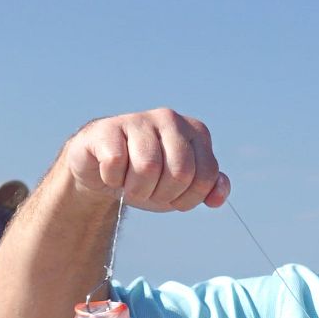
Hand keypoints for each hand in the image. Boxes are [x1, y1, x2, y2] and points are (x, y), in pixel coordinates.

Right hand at [62, 108, 230, 211]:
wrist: (100, 172)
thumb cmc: (147, 180)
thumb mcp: (182, 189)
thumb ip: (207, 189)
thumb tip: (218, 198)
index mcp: (196, 133)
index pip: (207, 176)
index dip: (188, 198)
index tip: (171, 195)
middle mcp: (170, 119)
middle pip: (181, 172)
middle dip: (163, 194)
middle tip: (148, 191)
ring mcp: (138, 119)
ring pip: (148, 167)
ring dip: (137, 190)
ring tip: (129, 184)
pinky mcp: (106, 128)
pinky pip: (116, 163)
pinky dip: (112, 179)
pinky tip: (110, 172)